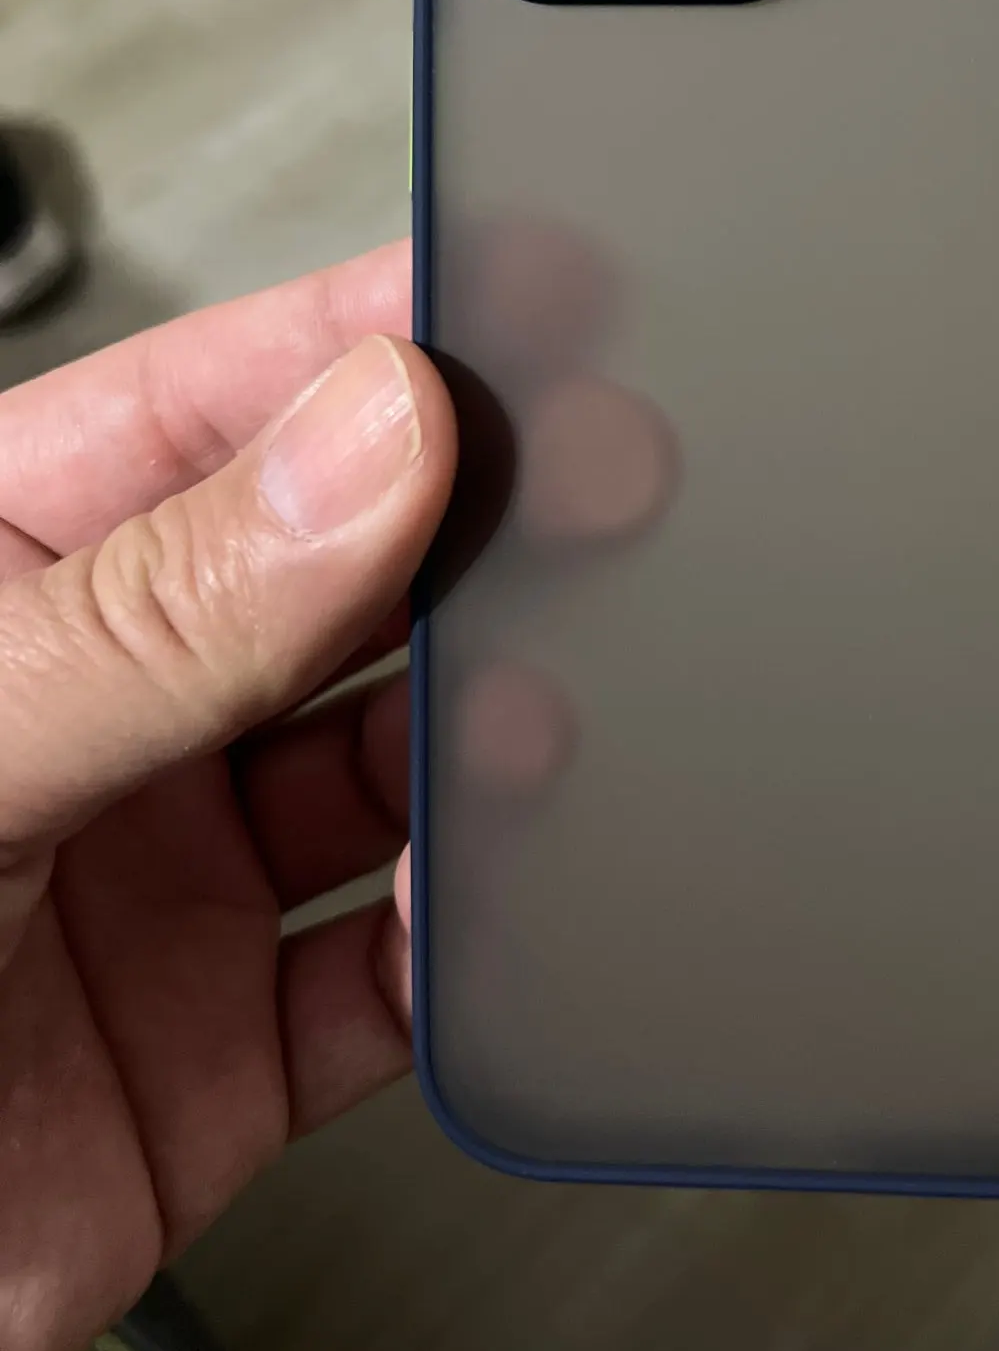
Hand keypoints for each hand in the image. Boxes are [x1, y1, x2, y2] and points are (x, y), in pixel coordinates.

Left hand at [0, 243, 453, 1350]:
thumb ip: (161, 610)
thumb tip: (372, 445)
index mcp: (3, 577)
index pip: (214, 407)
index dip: (367, 347)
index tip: (512, 309)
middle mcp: (105, 710)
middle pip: (336, 575)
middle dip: (468, 534)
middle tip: (589, 486)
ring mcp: (174, 872)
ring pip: (389, 767)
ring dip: (476, 743)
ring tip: (525, 718)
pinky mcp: (228, 1042)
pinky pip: (393, 974)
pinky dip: (460, 943)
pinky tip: (474, 904)